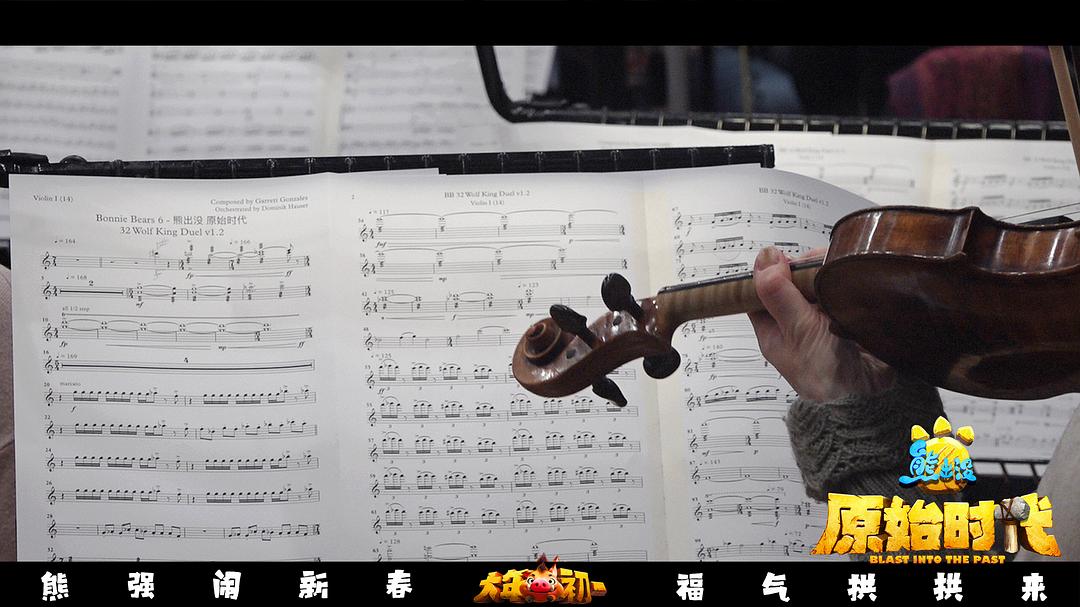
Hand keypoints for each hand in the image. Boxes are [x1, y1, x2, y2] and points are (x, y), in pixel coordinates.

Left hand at [747, 246, 896, 401]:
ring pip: (817, 280)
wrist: (872, 391)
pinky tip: (849, 276)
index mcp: (773, 328)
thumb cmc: (828, 374)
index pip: (761, 290)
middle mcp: (795, 320)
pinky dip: (844, 278)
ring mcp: (820, 315)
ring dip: (826, 271)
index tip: (784, 259)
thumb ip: (779, 296)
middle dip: (804, 268)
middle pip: (791, 280)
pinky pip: (840, 286)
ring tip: (837, 273)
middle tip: (818, 266)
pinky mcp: (843, 310)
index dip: (770, 271)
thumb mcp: (799, 331)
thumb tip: (764, 260)